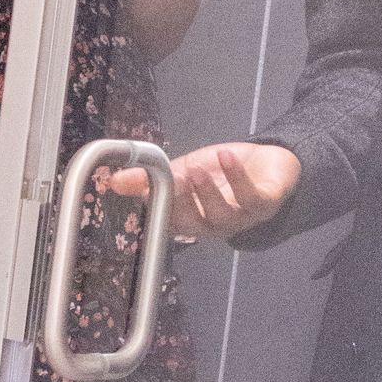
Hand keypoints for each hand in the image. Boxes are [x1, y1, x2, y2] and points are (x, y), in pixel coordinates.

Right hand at [102, 139, 300, 241]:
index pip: (171, 223)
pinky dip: (237, 176)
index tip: (143, 192)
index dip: (159, 211)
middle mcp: (216, 225)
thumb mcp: (183, 170)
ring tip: (196, 169)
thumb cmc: (223, 173)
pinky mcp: (265, 203)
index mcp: (193, 220)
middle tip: (170, 183)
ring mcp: (242, 217)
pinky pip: (251, 196)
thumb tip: (113, 180)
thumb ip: (152, 178)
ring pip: (223, 214)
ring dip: (208, 192)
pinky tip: (225, 156)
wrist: (268, 164)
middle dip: (183, 205)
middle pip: (196, 225)